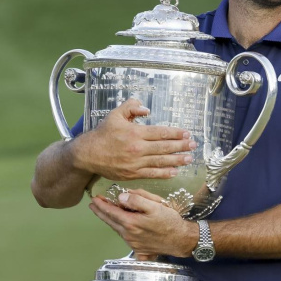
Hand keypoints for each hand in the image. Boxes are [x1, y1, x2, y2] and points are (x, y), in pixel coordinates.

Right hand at [68, 98, 195, 180]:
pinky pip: (152, 174)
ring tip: (189, 159)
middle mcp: (137, 148)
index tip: (187, 133)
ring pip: (160, 161)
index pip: (161, 133)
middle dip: (181, 146)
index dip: (176, 133)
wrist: (88, 154)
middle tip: (193, 145)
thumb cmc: (102, 133)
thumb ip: (131, 107)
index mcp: (135, 133)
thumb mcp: (115, 115)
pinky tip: (174, 172)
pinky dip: (164, 173)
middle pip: (164, 147)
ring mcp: (135, 163)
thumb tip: (146, 109)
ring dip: (177, 160)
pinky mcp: (132, 174)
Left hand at [89, 190, 196, 257]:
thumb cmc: (170, 221)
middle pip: (110, 222)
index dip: (102, 205)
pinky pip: (125, 236)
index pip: (111, 212)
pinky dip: (120, 228)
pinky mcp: (138, 249)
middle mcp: (128, 235)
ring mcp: (133, 243)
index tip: (94, 199)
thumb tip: (121, 197)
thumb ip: (137, 200)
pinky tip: (121, 225)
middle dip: (101, 212)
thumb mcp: (155, 205)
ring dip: (110, 220)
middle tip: (93, 205)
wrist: (181, 240)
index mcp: (131, 223)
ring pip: (117, 229)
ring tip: (105, 211)